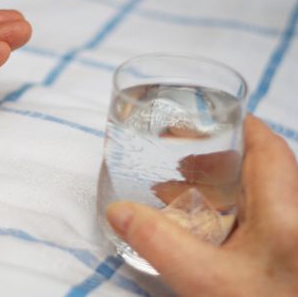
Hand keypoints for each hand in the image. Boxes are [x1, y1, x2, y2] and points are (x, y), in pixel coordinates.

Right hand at [107, 116, 297, 295]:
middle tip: (178, 158)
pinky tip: (201, 231)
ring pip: (257, 196)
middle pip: (261, 168)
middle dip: (216, 158)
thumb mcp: (203, 281)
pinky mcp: (285, 253)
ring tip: (176, 193)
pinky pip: (257, 220)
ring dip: (218, 188)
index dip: (238, 124)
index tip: (206, 116)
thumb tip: (118, 211)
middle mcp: (295, 217)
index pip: (268, 146)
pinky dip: (226, 215)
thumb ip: (158, 242)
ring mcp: (291, 235)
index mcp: (285, 212)